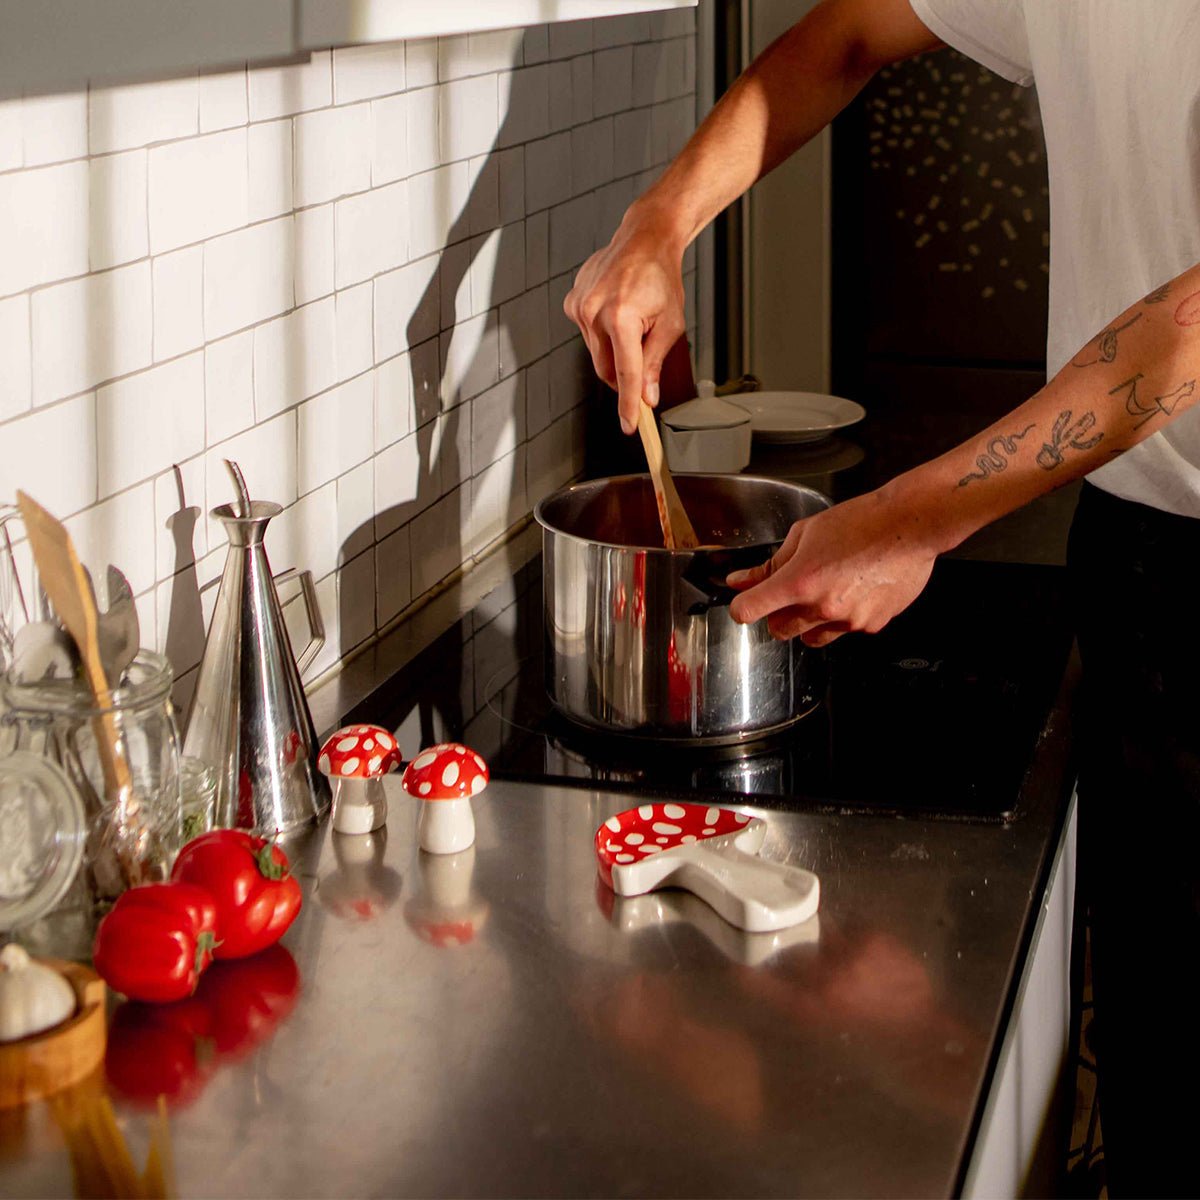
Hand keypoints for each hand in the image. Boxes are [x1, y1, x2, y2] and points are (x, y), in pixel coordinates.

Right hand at [563, 207, 685, 434]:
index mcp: (621, 317)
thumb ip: (655, 362)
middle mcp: (594, 311)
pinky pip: (588, 335)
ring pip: (596, 354)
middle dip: (624, 377)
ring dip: (614, 352)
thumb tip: (647, 396)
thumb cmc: (660, 278)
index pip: (625, 374)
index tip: (629, 426)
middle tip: (642, 373)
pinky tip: (617, 312)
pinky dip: (603, 335)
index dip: (628, 404)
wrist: (644, 240)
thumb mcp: (670, 324)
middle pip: (606, 369)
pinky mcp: (572, 302)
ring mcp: (579, 306)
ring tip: (633, 325)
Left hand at [726, 488, 937, 645]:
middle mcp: (821, 606)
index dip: (741, 607)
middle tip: (791, 592)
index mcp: (799, 581)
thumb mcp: (805, 534)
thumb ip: (771, 564)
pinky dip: (842, 618)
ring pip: (811, 638)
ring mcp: (848, 620)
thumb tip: (743, 580)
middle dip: (778, 614)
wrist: (910, 526)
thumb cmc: (861, 522)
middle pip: (778, 630)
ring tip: (826, 592)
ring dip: (808, 622)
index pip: (749, 610)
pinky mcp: (871, 625)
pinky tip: (853, 592)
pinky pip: (844, 631)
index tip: (745, 602)